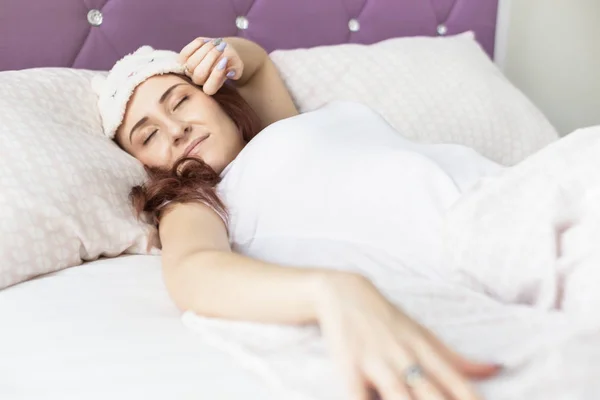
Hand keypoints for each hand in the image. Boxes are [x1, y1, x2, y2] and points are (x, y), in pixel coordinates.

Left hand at [178, 37, 243, 94]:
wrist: (222, 50)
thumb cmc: (231, 61)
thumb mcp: (238, 66)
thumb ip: (236, 70)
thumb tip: (229, 73)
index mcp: (212, 86)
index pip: (209, 88)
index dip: (216, 76)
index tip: (225, 61)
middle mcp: (199, 81)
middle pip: (199, 74)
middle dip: (211, 58)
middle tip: (222, 46)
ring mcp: (189, 71)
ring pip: (192, 62)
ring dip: (205, 49)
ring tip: (217, 42)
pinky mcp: (183, 59)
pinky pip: (185, 52)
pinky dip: (196, 44)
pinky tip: (206, 40)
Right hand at [316, 272, 498, 399]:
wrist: (344, 293)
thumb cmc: (388, 319)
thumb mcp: (423, 334)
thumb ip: (456, 358)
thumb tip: (495, 370)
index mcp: (426, 350)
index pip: (457, 383)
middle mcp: (404, 356)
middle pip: (431, 392)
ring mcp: (376, 361)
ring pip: (397, 393)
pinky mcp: (348, 367)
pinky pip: (357, 395)